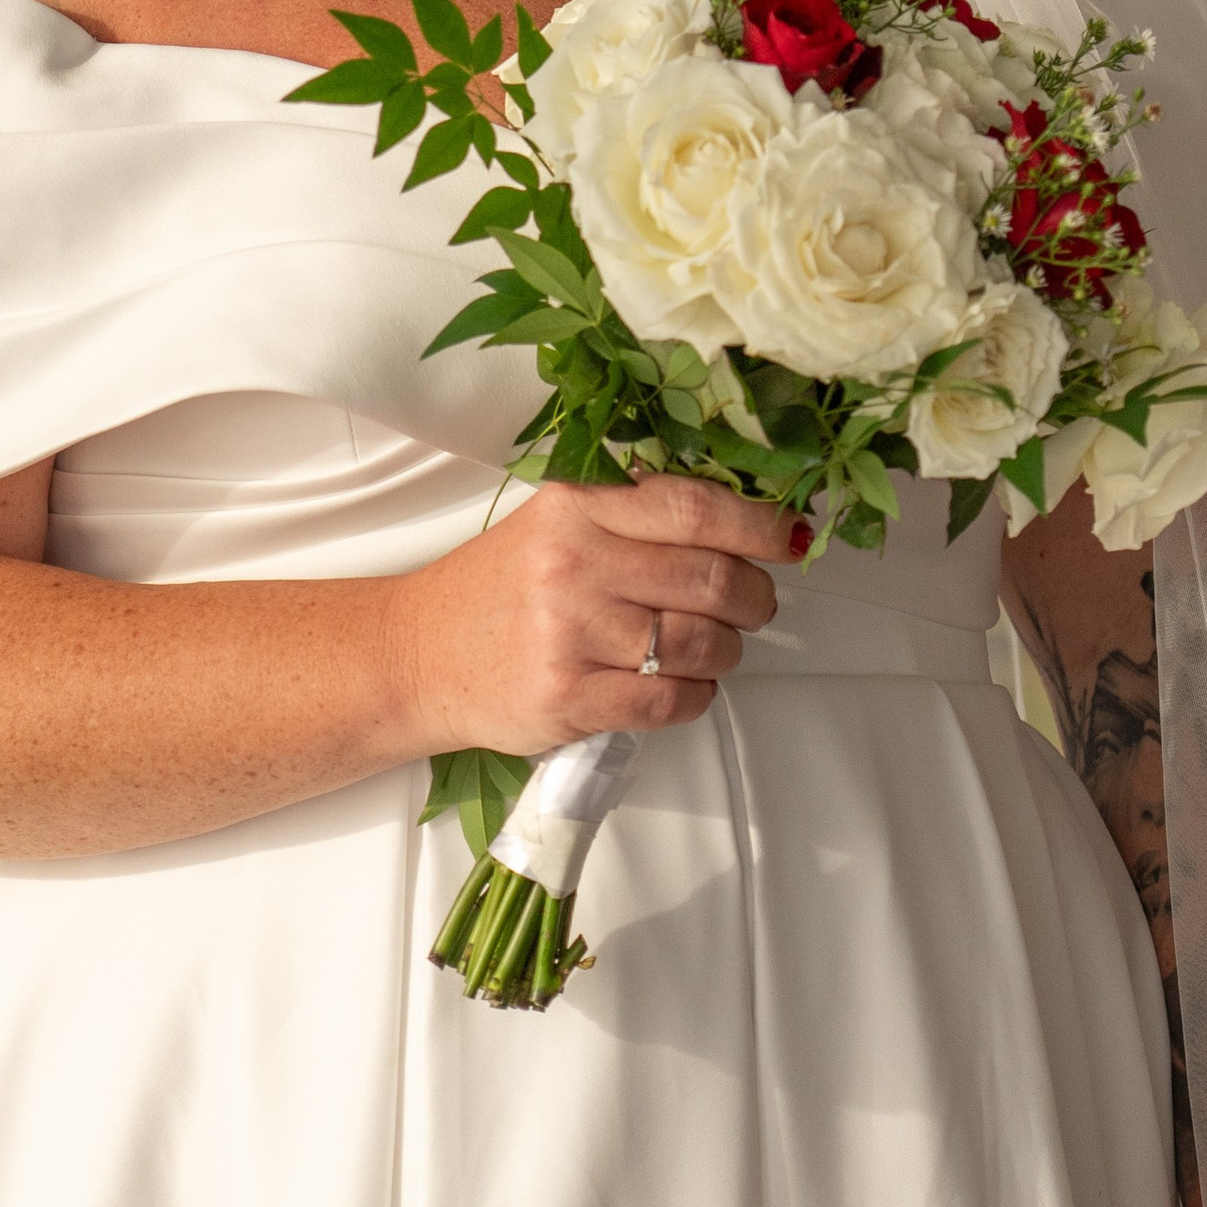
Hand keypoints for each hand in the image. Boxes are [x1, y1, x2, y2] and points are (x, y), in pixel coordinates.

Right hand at [393, 473, 800, 760]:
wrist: (419, 655)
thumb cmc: (500, 587)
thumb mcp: (557, 524)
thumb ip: (634, 515)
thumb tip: (743, 522)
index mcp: (577, 506)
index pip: (693, 507)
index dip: (757, 524)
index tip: (787, 537)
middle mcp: (574, 564)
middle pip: (712, 579)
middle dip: (755, 597)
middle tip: (754, 604)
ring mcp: (570, 634)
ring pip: (702, 644)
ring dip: (727, 651)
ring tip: (710, 646)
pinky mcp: (568, 698)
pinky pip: (671, 700)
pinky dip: (696, 696)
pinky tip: (682, 684)